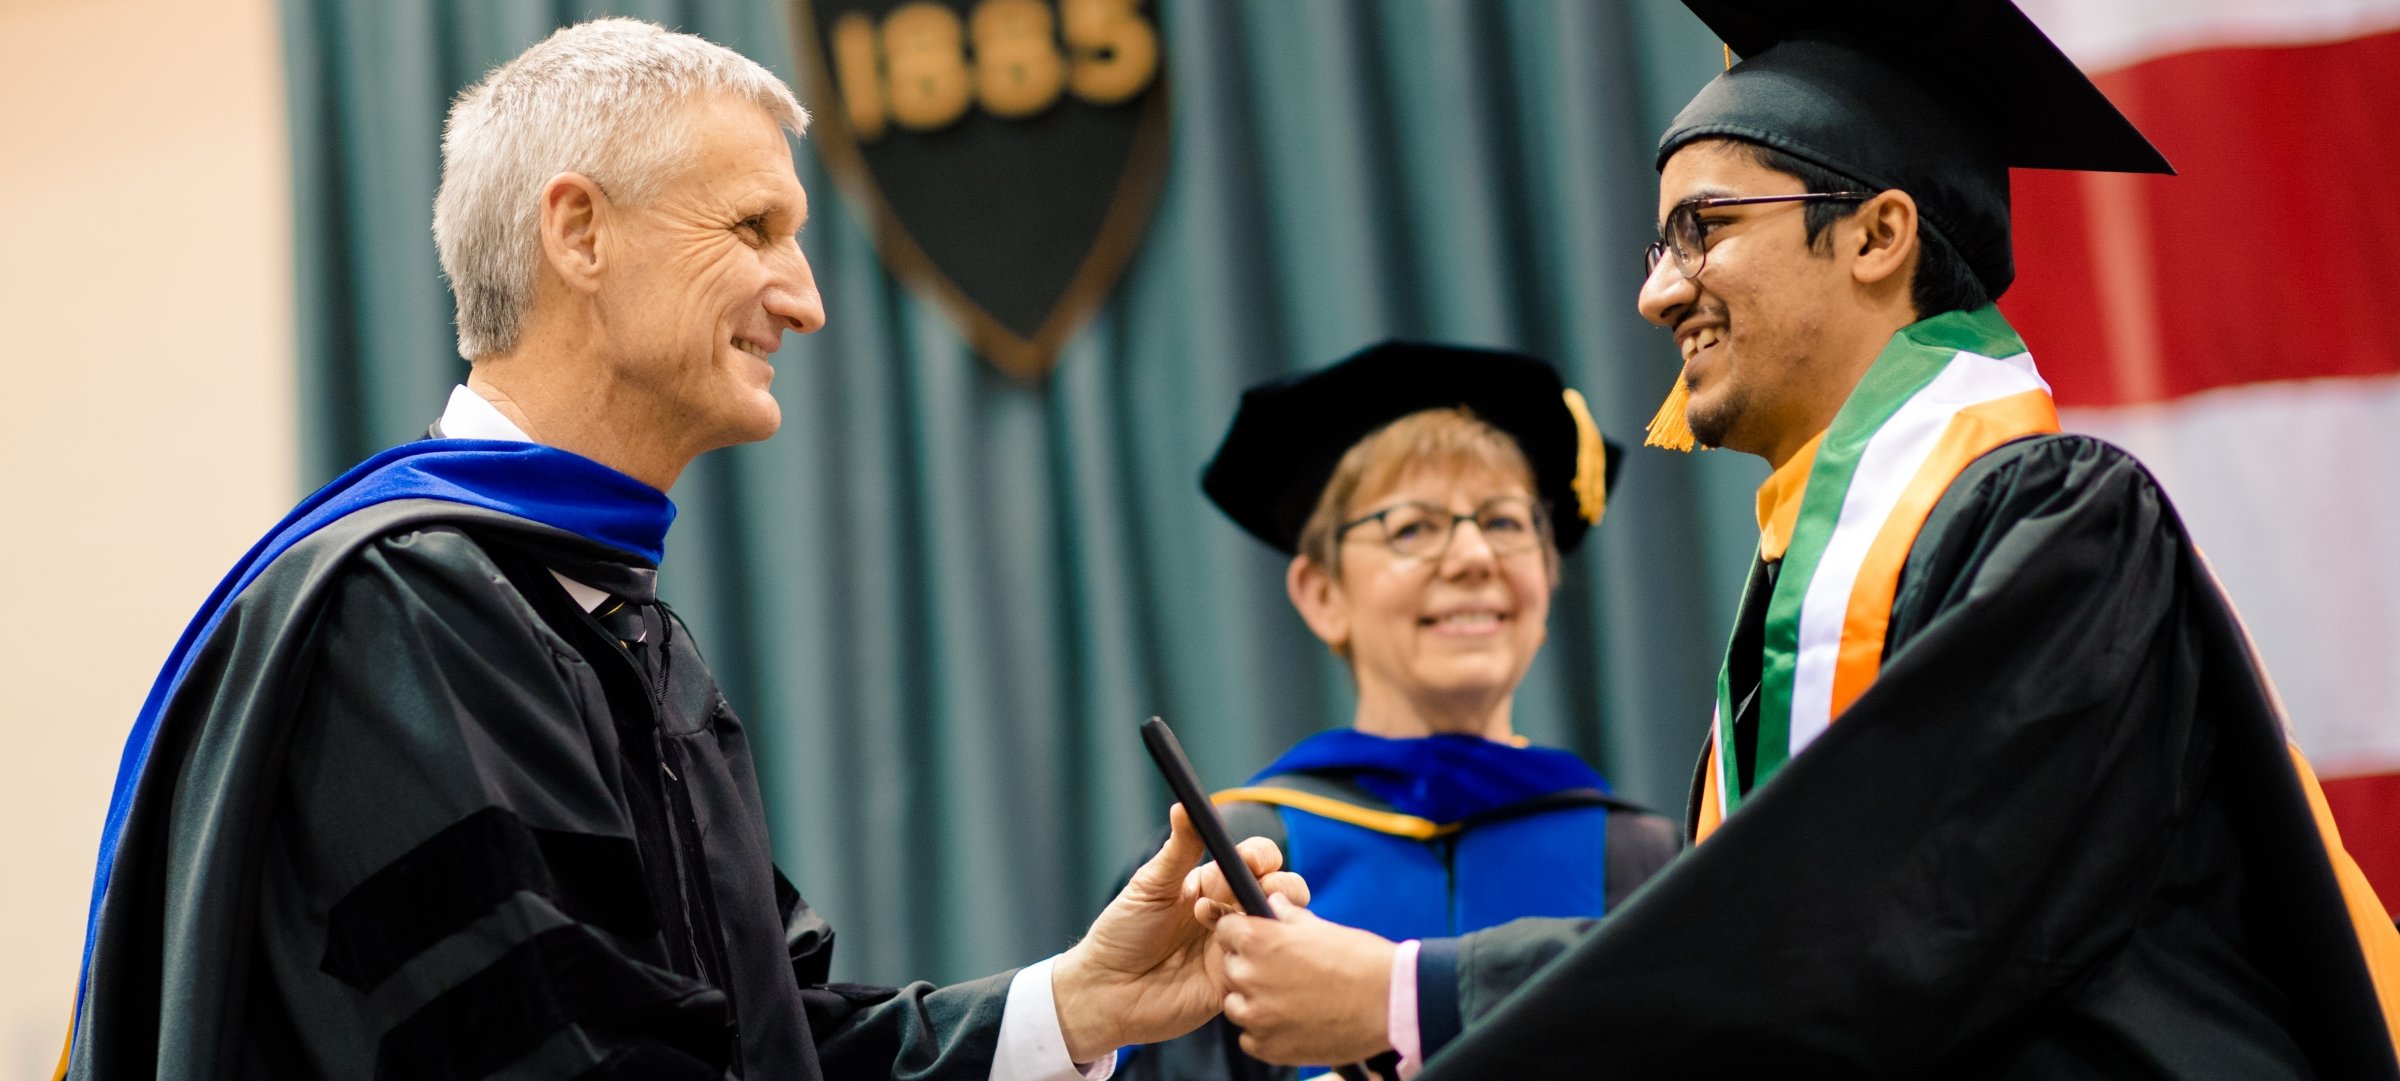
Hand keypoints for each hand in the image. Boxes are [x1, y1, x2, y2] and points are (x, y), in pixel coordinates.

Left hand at [1052, 804, 1309, 1061]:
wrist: (1106, 990)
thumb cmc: (1122, 933)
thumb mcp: (1150, 886)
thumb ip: (1178, 850)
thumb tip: (1185, 805)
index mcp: (1212, 884)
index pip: (1255, 860)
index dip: (1261, 857)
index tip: (1252, 860)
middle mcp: (1231, 913)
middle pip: (1280, 891)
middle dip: (1282, 887)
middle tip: (1263, 893)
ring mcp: (1236, 948)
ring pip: (1278, 930)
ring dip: (1268, 923)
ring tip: (1230, 931)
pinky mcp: (1236, 981)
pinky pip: (1263, 969)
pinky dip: (1258, 961)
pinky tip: (1230, 962)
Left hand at [1215, 895, 1396, 1064]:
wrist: (1388, 1002)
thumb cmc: (1359, 959)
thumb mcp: (1319, 927)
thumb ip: (1286, 915)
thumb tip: (1274, 903)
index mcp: (1257, 940)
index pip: (1225, 931)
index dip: (1242, 935)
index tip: (1258, 943)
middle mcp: (1249, 976)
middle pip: (1230, 969)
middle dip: (1251, 969)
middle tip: (1284, 974)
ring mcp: (1256, 1016)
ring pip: (1237, 1006)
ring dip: (1255, 1003)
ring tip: (1291, 1000)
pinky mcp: (1268, 1047)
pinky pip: (1251, 1038)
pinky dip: (1267, 1033)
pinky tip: (1294, 1023)